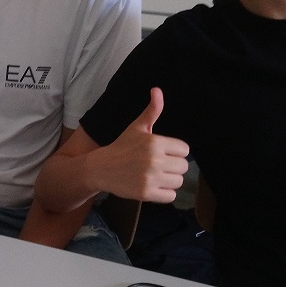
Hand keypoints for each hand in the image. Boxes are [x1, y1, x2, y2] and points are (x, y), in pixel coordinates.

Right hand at [98, 88, 188, 202]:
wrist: (100, 168)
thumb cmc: (122, 146)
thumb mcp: (137, 127)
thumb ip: (152, 111)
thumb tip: (157, 89)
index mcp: (155, 142)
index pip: (185, 150)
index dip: (175, 151)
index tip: (162, 153)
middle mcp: (154, 160)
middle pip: (184, 166)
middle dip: (173, 166)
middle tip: (159, 166)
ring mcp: (150, 178)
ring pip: (178, 182)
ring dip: (170, 180)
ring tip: (156, 176)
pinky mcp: (146, 193)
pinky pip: (171, 196)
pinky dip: (165, 193)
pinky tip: (154, 186)